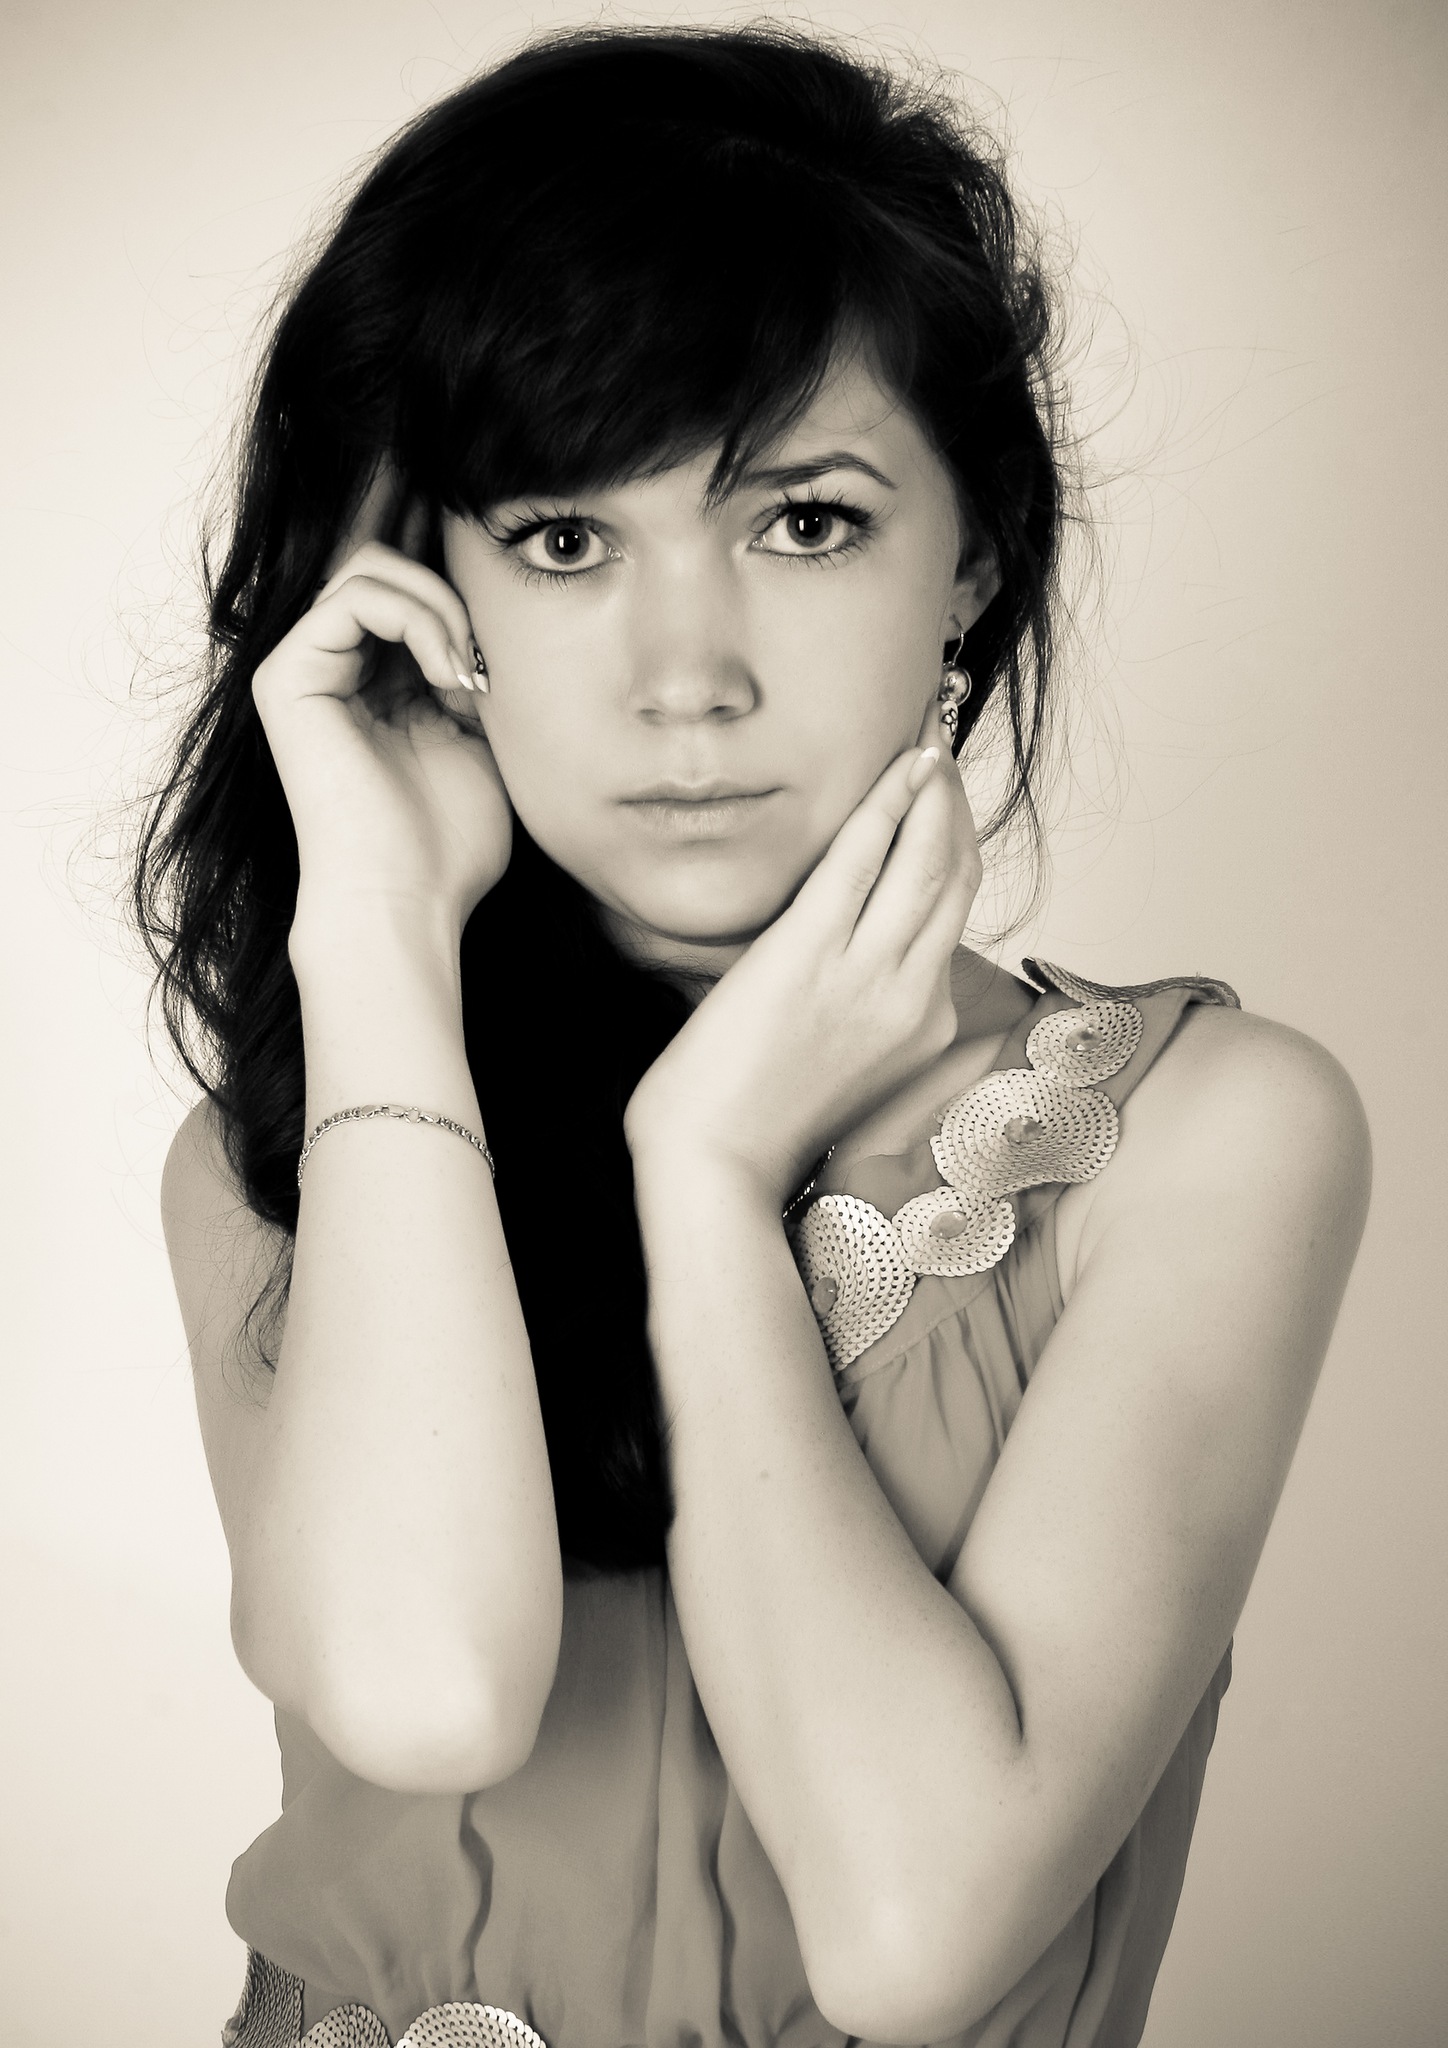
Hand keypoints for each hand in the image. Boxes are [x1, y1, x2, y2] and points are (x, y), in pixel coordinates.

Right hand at [251, 475, 511, 942]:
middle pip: (388, 566)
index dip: (466, 603)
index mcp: (372, 684)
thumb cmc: (447, 846)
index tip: (502, 667)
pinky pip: (354, 596)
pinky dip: (416, 618)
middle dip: (454, 596)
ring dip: (440, 606)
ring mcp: (302, 670)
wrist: (407, 901)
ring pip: (371, 567)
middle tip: (486, 667)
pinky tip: (448, 673)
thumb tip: (486, 616)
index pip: (410, 593)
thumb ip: (475, 674)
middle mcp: (330, 671)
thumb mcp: (481, 742)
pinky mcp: (287, 677)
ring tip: (469, 673)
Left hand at [624, 701, 981, 1203]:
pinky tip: (894, 769)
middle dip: (953, 807)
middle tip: (937, 753)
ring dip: (929, 793)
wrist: (712, 1171)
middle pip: (954, 878)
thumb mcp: (837, 1067)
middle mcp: (910, 997)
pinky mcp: (809, 957)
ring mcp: (866, 977)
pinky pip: (861, 862)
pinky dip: (884, 806)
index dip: (955, 849)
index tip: (944, 804)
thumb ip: (860, 1011)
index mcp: (920, 1025)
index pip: (954, 916)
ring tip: (922, 746)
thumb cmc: (754, 1126)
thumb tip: (854, 962)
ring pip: (925, 861)